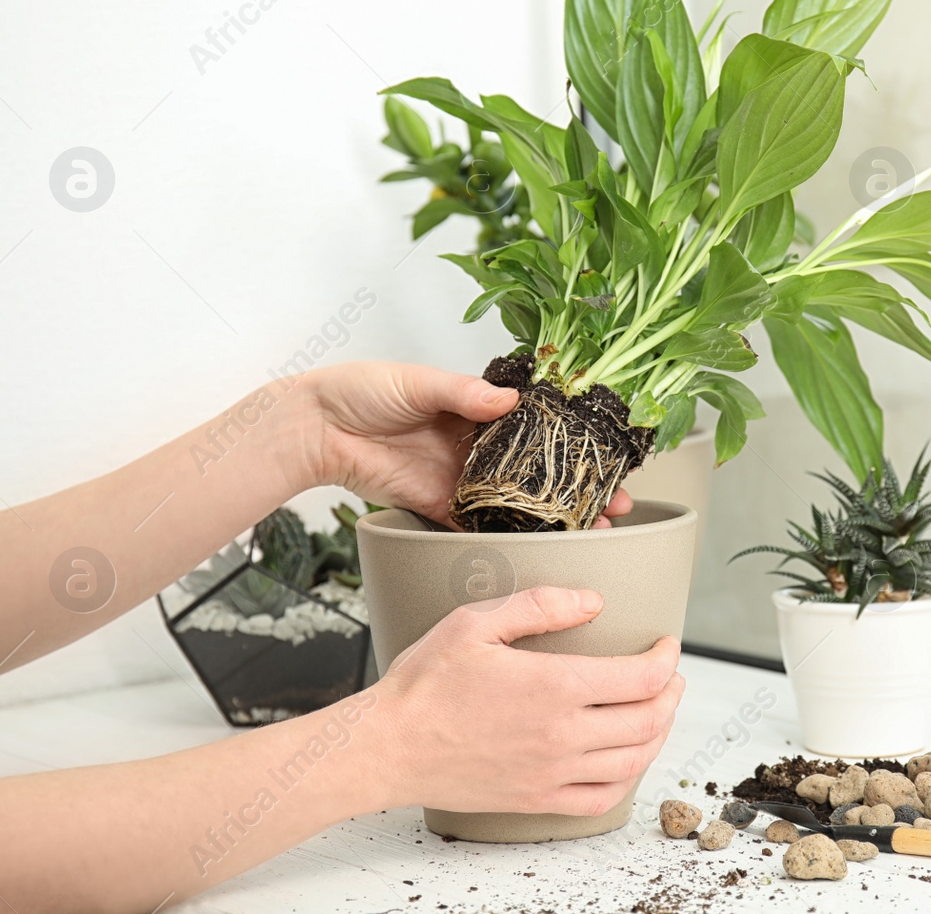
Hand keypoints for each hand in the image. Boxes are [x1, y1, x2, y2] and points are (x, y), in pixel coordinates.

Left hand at [302, 362, 633, 527]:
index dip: (574, 436)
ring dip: (553, 516)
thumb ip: (462, 393)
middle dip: (578, 484)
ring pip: (518, 500)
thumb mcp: (417, 381)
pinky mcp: (437, 505)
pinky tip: (540, 549)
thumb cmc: (361, 390)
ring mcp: (460, 476)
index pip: (537, 422)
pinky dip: (508, 539)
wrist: (314, 427)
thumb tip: (507, 400)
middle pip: (538, 466)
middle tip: (616, 502)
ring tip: (591, 531)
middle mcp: (476, 443)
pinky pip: (478, 526)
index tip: (608, 450)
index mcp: (476, 406)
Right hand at [363, 586, 683, 815]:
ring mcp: (552, 773)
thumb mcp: (475, 622)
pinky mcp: (537, 799)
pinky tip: (627, 760)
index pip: (642, 678)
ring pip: (634, 760)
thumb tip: (592, 600)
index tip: (667, 645)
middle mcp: (563, 735)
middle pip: (648, 719)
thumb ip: (540, 606)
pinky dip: (628, 779)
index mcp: (555, 686)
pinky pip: (601, 798)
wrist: (386, 747)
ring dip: (659, 733)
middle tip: (671, 675)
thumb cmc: (424, 684)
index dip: (667, 659)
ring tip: (659, 711)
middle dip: (671, 693)